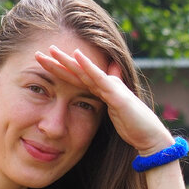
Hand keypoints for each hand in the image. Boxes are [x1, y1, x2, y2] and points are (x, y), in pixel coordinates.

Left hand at [35, 44, 173, 155]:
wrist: (150, 138)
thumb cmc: (134, 129)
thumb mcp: (112, 118)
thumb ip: (103, 108)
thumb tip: (91, 109)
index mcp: (101, 92)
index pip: (76, 80)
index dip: (58, 72)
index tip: (41, 66)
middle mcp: (105, 86)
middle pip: (76, 72)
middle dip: (57, 63)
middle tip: (37, 53)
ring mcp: (112, 88)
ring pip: (85, 71)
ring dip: (68, 60)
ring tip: (52, 50)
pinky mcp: (118, 94)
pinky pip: (100, 78)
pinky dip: (89, 66)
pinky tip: (77, 55)